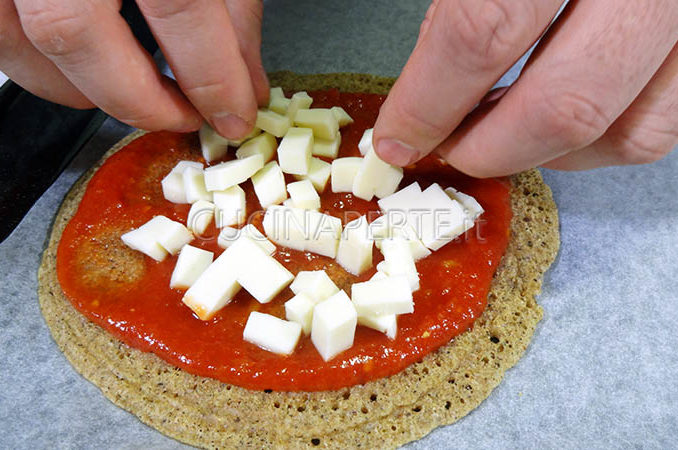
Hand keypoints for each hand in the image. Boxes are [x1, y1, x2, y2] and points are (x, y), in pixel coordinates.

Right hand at [0, 0, 267, 138]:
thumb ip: (234, 11)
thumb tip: (247, 83)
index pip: (178, 1)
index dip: (212, 75)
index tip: (234, 114)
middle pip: (74, 32)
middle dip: (139, 100)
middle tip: (184, 115)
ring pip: (22, 43)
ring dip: (86, 92)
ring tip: (141, 96)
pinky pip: (0, 35)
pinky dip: (46, 67)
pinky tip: (91, 69)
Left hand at [373, 0, 677, 174]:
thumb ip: (460, 2)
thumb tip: (422, 90)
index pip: (483, 29)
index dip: (429, 102)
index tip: (399, 135)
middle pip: (564, 103)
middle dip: (489, 148)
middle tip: (449, 147)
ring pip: (627, 131)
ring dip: (547, 152)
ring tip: (501, 129)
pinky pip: (663, 120)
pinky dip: (601, 138)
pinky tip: (558, 114)